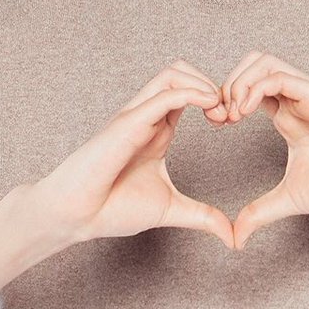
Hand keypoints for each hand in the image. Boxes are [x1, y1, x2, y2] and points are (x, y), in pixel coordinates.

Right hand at [31, 60, 233, 248]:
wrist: (77, 216)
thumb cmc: (112, 208)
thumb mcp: (171, 209)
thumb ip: (202, 217)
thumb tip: (231, 236)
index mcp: (157, 129)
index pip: (189, 93)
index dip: (215, 100)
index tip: (231, 124)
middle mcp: (147, 116)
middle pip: (182, 72)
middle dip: (213, 85)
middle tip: (229, 115)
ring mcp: (136, 115)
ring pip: (173, 73)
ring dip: (204, 84)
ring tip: (219, 111)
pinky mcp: (129, 122)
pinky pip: (164, 94)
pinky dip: (192, 93)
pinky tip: (210, 108)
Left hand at [210, 50, 308, 249]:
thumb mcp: (289, 198)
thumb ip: (260, 213)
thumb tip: (236, 238)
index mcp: (289, 114)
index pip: (249, 86)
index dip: (226, 98)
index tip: (216, 124)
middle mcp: (297, 98)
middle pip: (252, 63)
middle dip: (227, 82)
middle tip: (219, 115)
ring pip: (264, 61)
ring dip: (239, 81)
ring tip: (231, 112)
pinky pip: (280, 76)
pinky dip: (255, 87)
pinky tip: (245, 112)